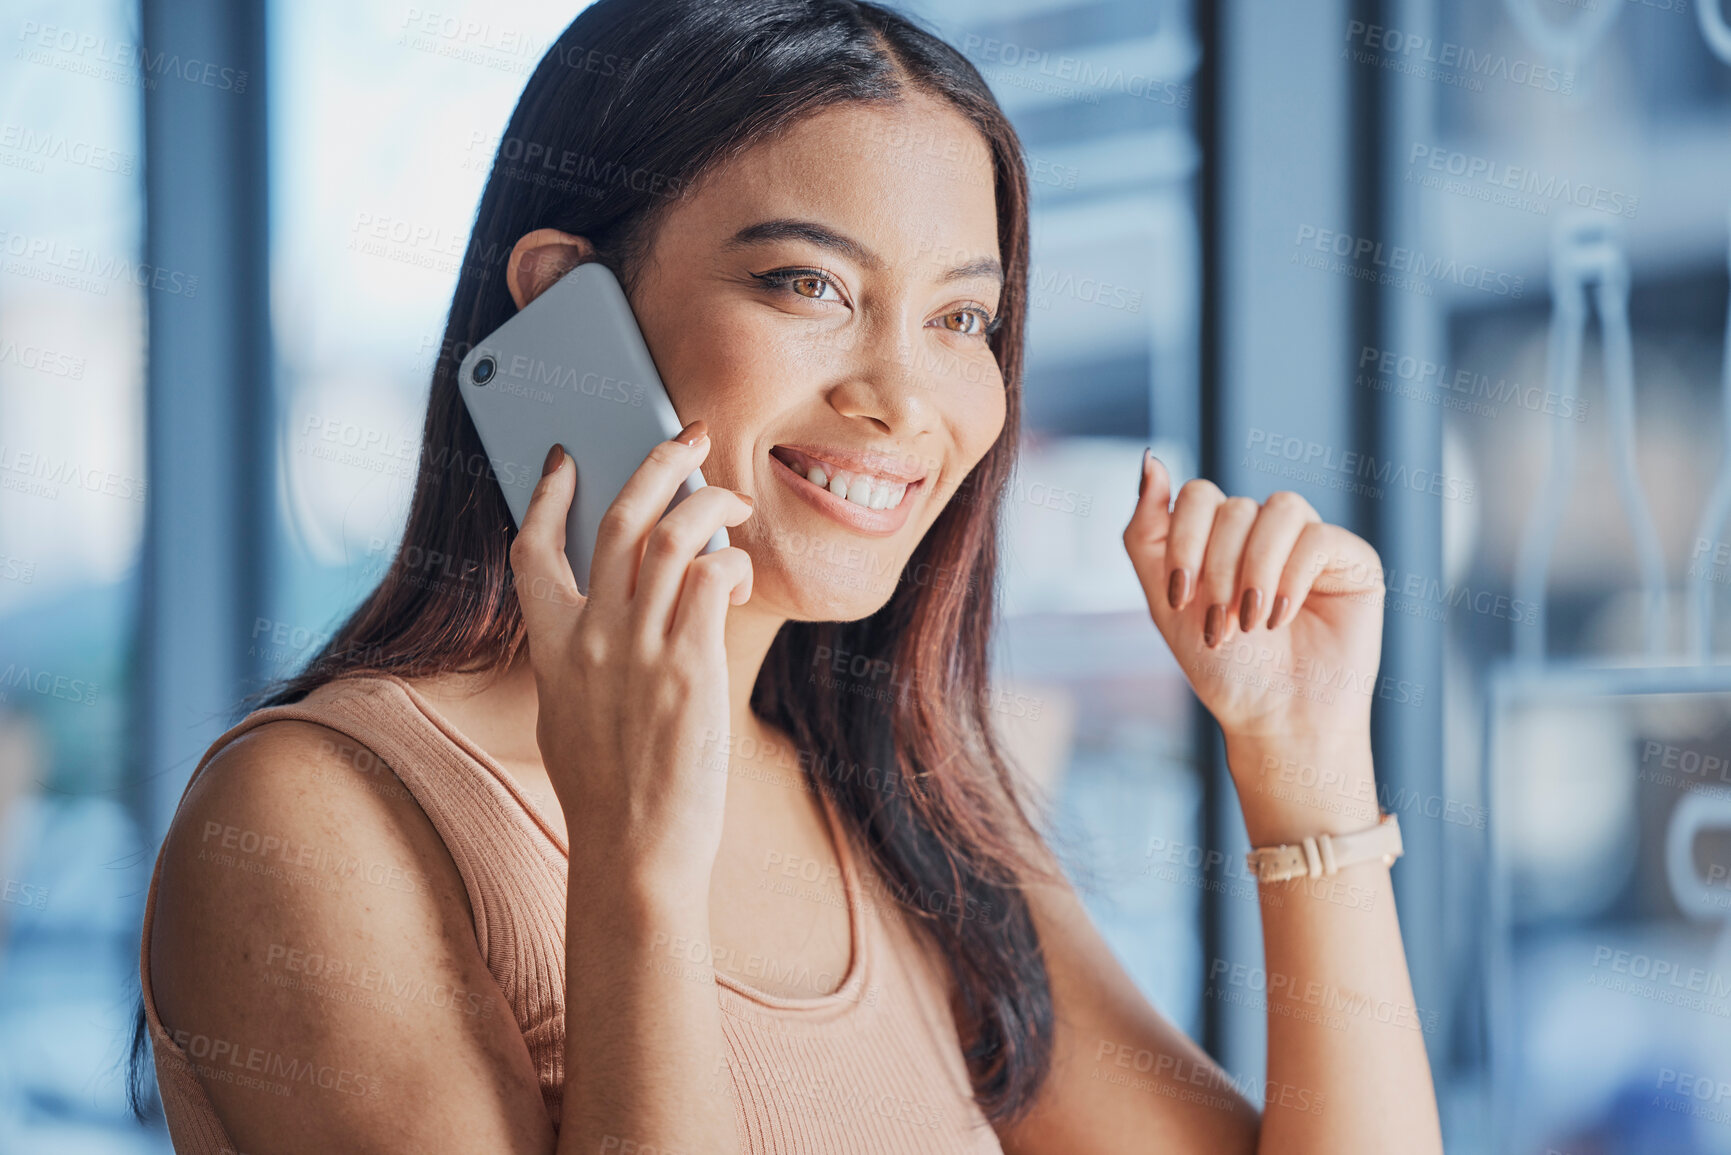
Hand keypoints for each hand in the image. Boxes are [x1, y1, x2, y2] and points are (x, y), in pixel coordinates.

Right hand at [509, 423, 754, 900]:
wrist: (634, 851)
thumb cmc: (609, 796)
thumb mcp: (568, 718)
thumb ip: (583, 660)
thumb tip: (612, 619)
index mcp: (551, 649)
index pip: (530, 551)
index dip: (543, 496)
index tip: (561, 460)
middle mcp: (590, 638)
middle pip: (618, 520)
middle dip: (655, 463)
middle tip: (684, 437)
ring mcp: (638, 648)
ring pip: (669, 535)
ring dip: (706, 501)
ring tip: (731, 499)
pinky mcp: (688, 666)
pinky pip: (710, 576)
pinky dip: (728, 561)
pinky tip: (737, 573)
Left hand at [1122, 453, 1385, 774]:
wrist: (1275, 718)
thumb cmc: (1223, 666)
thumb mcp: (1166, 600)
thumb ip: (1146, 532)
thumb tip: (1150, 459)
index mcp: (1221, 535)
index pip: (1197, 495)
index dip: (1183, 541)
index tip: (1178, 598)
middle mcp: (1266, 531)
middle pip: (1233, 507)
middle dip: (1218, 572)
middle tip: (1221, 626)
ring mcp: (1310, 540)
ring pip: (1278, 509)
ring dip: (1255, 571)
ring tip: (1252, 622)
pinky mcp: (1352, 558)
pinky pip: (1318, 537)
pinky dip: (1291, 578)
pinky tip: (1282, 617)